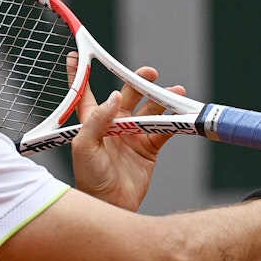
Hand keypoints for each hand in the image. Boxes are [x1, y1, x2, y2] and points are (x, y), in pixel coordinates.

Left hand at [69, 54, 184, 209]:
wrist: (110, 205)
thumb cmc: (90, 179)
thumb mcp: (84, 148)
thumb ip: (97, 121)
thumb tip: (113, 97)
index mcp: (92, 122)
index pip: (85, 93)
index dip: (81, 75)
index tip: (78, 55)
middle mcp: (113, 125)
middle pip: (126, 95)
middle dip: (137, 82)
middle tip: (149, 72)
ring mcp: (132, 136)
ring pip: (149, 110)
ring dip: (161, 99)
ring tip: (175, 92)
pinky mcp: (149, 148)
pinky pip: (164, 129)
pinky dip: (174, 120)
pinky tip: (182, 113)